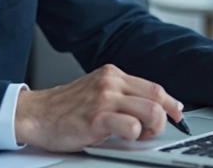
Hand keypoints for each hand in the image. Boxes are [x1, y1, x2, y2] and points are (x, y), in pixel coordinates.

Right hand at [15, 64, 184, 151]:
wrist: (36, 115)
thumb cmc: (66, 108)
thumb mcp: (96, 91)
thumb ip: (121, 94)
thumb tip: (153, 106)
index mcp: (113, 74)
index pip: (154, 86)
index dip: (170, 103)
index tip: (176, 114)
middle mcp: (110, 82)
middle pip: (157, 97)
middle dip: (164, 119)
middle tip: (152, 131)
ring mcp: (104, 99)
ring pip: (151, 111)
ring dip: (151, 129)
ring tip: (138, 136)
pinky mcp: (97, 118)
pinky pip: (131, 127)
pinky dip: (134, 136)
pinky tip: (122, 138)